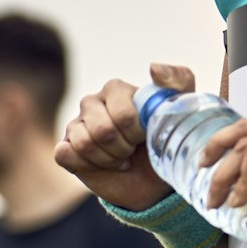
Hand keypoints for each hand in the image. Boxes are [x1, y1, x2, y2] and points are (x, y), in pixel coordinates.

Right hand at [56, 63, 195, 210]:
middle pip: (103, 130)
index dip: (136, 132)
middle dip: (123, 148)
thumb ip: (178, 80)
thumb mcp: (182, 111)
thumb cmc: (164, 143)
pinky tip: (100, 165)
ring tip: (120, 158)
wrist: (150, 180)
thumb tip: (153, 67)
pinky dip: (87, 166)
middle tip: (132, 149)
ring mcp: (75, 125)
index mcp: (116, 89)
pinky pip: (65, 154)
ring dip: (108, 159)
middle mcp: (92, 102)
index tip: (145, 136)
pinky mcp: (64, 148)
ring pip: (84, 144)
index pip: (123, 114)